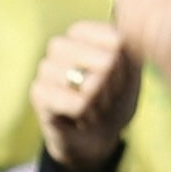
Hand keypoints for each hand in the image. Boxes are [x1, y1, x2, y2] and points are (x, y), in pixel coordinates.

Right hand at [31, 18, 140, 171]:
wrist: (93, 139)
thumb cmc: (114, 101)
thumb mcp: (132, 73)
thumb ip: (131, 50)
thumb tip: (117, 44)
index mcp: (83, 32)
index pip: (118, 41)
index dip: (126, 67)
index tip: (118, 78)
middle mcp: (60, 44)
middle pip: (108, 62)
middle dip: (114, 87)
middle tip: (103, 97)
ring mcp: (45, 67)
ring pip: (93, 84)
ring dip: (101, 104)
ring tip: (91, 107)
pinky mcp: (38, 93)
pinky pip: (79, 103)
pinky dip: (88, 115)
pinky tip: (79, 118)